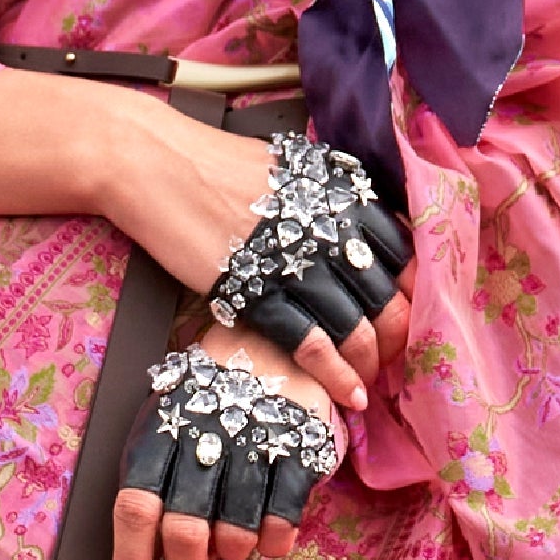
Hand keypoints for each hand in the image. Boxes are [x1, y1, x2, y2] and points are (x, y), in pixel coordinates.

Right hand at [0, 70, 415, 559]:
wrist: (153, 162)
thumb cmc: (214, 162)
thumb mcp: (287, 169)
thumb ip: (328, 199)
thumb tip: (363, 231)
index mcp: (341, 193)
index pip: (398, 252)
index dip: (407, 292)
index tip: (401, 316)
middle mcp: (328, 226)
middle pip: (385, 294)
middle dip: (395, 336)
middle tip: (391, 361)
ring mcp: (293, 259)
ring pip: (354, 324)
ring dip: (368, 362)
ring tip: (368, 385)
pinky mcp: (255, 289)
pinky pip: (310, 342)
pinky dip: (335, 374)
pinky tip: (347, 396)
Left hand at [111, 325, 344, 559]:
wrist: (270, 338)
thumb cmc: (206, 396)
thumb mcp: (166, 422)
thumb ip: (153, 480)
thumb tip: (141, 553)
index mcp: (159, 435)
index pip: (134, 510)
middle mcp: (201, 442)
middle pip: (183, 532)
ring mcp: (252, 446)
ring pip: (234, 537)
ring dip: (232, 549)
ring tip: (234, 529)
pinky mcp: (299, 452)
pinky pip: (281, 525)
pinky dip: (273, 540)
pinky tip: (268, 525)